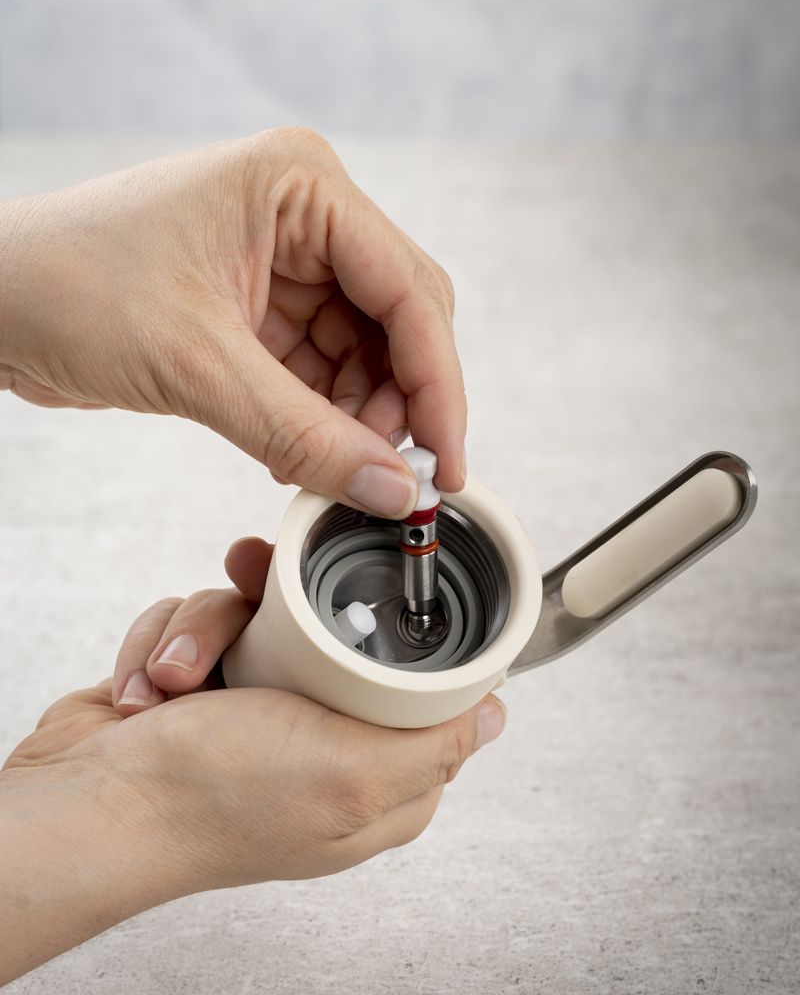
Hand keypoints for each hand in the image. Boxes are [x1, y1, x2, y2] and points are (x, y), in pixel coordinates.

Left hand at [0, 128, 465, 516]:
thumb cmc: (67, 286)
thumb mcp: (197, 366)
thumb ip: (303, 434)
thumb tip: (392, 490)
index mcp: (301, 188)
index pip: (409, 292)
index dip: (438, 385)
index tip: (444, 464)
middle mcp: (306, 220)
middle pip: (400, 325)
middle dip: (396, 406)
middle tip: (382, 477)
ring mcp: (288, 268)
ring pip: (367, 360)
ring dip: (357, 422)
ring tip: (323, 469)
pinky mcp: (265, 313)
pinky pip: (324, 377)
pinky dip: (321, 423)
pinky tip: (295, 455)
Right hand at [0, 538, 504, 982]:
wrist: (91, 806)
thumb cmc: (212, 799)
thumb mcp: (353, 775)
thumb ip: (437, 745)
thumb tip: (497, 716)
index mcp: (372, 769)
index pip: (416, 682)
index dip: (396, 627)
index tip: (358, 584)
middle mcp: (317, 736)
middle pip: (329, 624)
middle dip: (272, 607)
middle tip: (245, 600)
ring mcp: (255, 709)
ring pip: (254, 611)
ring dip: (203, 632)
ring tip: (177, 680)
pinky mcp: (202, 687)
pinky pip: (198, 623)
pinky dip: (166, 646)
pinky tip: (147, 691)